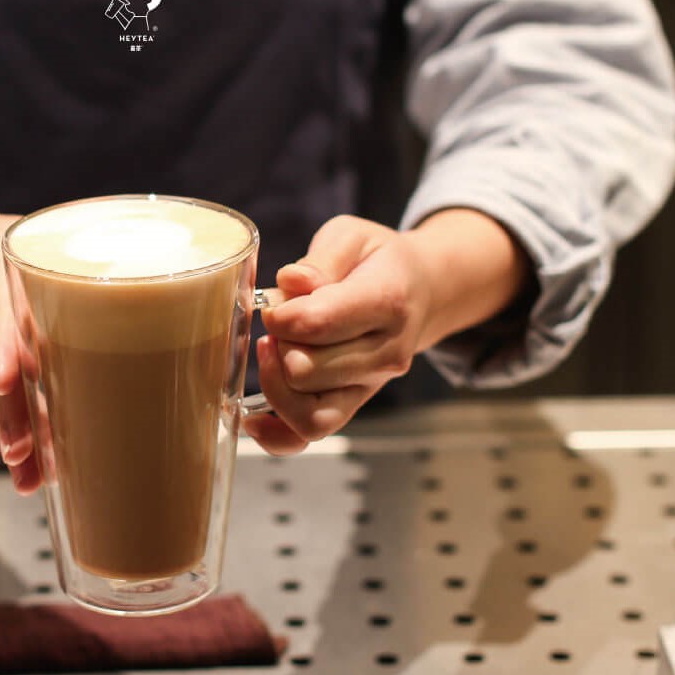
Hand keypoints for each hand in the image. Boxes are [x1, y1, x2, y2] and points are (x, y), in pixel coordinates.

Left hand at [245, 215, 432, 454]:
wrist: (421, 290)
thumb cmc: (377, 261)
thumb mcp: (353, 237)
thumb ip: (321, 258)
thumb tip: (291, 282)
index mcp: (387, 302)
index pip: (319, 323)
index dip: (281, 314)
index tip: (275, 302)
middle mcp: (385, 352)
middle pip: (306, 371)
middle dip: (278, 344)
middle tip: (278, 321)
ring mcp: (371, 384)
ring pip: (308, 413)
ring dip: (275, 384)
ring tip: (271, 350)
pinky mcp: (355, 403)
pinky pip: (312, 435)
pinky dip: (278, 436)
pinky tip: (254, 419)